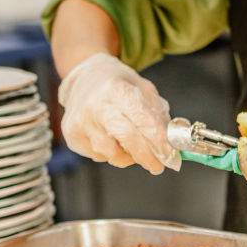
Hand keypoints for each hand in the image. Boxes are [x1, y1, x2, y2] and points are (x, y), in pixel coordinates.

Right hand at [58, 53, 180, 174]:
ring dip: (130, 157)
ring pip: (113, 154)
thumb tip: (174, 142)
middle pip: (127, 139)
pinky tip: (112, 140)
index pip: (141, 119)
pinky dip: (112, 153)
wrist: (82, 80)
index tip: (171, 154)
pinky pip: (100, 156)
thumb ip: (159, 115)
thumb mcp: (143, 89)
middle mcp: (95, 105)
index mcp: (116, 88)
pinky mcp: (72, 136)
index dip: (158, 140)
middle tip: (159, 166)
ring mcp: (81, 122)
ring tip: (135, 148)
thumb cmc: (117, 85)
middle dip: (148, 157)